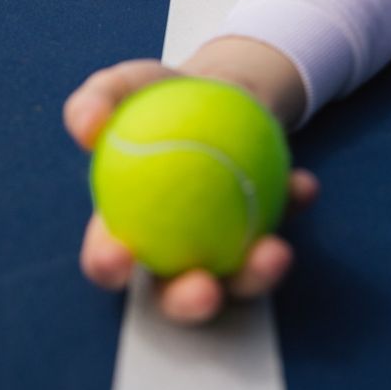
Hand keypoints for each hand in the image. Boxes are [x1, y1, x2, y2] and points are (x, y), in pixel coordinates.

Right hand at [63, 59, 318, 324]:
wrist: (214, 86)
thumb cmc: (155, 95)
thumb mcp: (121, 85)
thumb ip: (95, 102)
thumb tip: (87, 128)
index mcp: (126, 226)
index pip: (109, 257)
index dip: (108, 266)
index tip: (120, 254)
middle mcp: (173, 251)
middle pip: (175, 293)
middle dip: (188, 304)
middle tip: (205, 288)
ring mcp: (222, 246)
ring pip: (238, 277)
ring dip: (258, 275)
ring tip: (276, 252)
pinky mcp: (263, 228)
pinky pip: (280, 222)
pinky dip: (293, 206)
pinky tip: (304, 186)